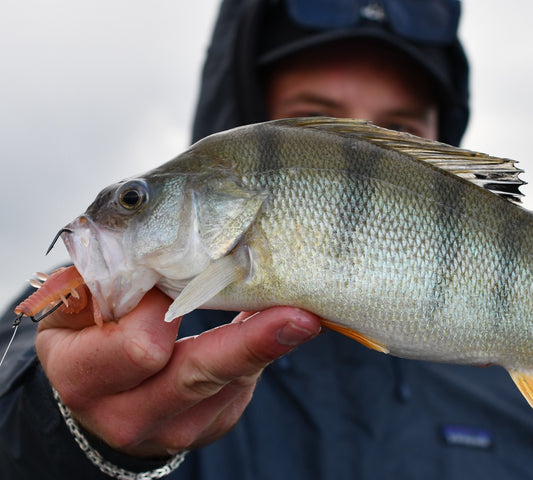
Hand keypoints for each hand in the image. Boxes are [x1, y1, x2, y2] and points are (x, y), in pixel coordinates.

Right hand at [35, 287, 320, 457]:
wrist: (94, 390)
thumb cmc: (84, 333)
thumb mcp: (74, 303)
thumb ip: (100, 280)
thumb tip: (144, 249)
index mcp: (84, 376)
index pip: (141, 346)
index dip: (170, 305)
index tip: (195, 272)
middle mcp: (127, 415)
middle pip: (199, 375)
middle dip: (252, 341)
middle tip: (301, 315)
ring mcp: (171, 430)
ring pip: (231, 382)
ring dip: (261, 342)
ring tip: (291, 311)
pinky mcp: (206, 428)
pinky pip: (241, 390)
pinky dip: (256, 355)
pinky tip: (262, 329)